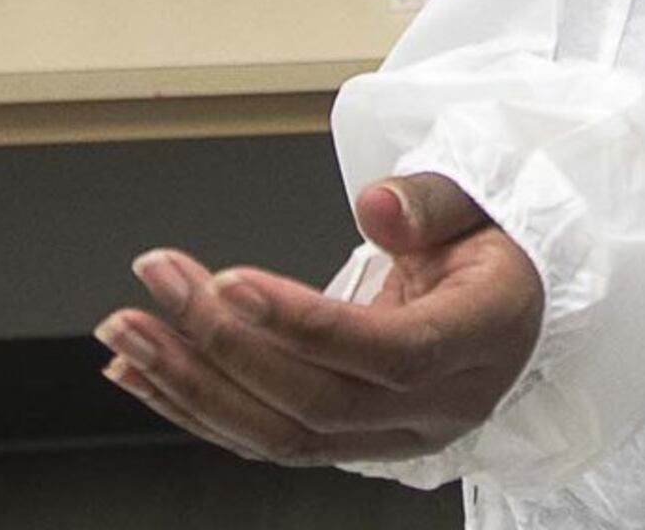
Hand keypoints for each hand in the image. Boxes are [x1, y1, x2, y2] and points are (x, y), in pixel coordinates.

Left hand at [97, 172, 543, 466]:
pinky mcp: (352, 443)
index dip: (304, 327)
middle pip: (318, 402)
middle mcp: (439, 406)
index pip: (389, 353)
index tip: (228, 283)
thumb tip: (375, 206)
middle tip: (158, 280)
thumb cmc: (499, 244)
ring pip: (281, 435)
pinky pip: (266, 440)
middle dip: (224, 345)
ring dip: (191, 384)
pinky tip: (143, 372)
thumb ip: (432, 201)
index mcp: (484, 339)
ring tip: (125, 330)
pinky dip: (196, 407)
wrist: (518, 301)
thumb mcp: (486, 200)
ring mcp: (393, 436)